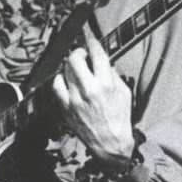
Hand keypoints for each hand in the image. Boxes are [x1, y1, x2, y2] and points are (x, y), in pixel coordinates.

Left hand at [51, 28, 135, 160]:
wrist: (110, 143)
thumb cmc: (120, 118)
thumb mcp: (125, 94)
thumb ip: (114, 76)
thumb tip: (105, 63)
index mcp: (107, 85)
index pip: (97, 55)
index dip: (92, 42)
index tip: (90, 38)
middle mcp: (89, 89)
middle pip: (75, 59)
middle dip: (78, 52)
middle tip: (81, 54)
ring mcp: (75, 98)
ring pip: (65, 70)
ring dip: (70, 65)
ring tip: (76, 67)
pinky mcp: (66, 107)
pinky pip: (56, 86)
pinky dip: (61, 79)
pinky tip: (66, 80)